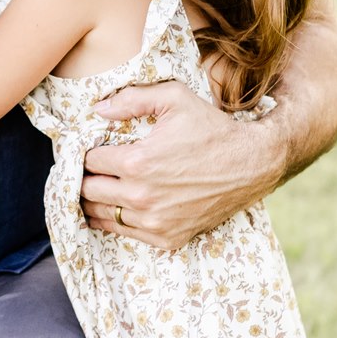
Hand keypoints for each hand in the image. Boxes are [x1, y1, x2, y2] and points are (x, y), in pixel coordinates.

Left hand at [79, 82, 284, 249]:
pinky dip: (115, 220)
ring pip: (101, 215)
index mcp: (138, 162)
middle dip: (85, 176)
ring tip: (99, 185)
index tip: (90, 147)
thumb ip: (132, 99)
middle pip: (87, 190)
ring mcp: (154, 221)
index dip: (86, 151)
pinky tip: (117, 205)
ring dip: (94, 200)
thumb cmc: (212, 129)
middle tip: (91, 167)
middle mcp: (142, 196)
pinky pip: (123, 233)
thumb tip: (97, 110)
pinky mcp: (166, 238)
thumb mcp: (175, 99)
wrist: (251, 165)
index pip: (88, 160)